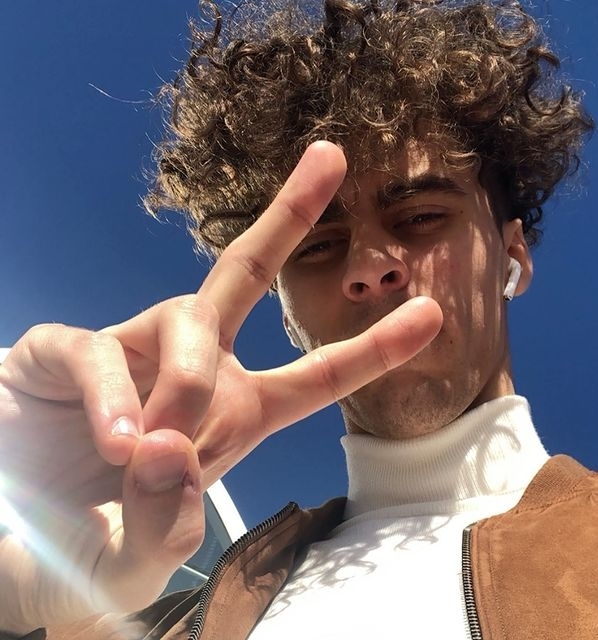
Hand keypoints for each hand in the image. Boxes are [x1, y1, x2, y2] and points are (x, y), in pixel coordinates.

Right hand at [0, 142, 442, 632]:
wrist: (13, 536)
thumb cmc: (92, 541)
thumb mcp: (146, 554)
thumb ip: (170, 522)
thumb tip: (169, 450)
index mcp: (235, 412)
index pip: (317, 376)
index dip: (375, 347)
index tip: (432, 310)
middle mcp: (191, 364)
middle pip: (246, 273)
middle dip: (290, 215)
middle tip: (332, 153)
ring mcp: (130, 348)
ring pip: (186, 322)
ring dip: (185, 382)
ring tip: (150, 447)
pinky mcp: (64, 349)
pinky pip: (98, 352)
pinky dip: (112, 395)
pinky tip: (117, 438)